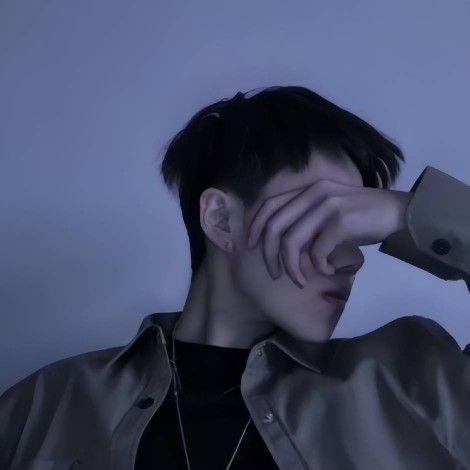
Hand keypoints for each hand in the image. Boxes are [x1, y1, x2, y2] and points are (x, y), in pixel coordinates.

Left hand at [246, 179, 411, 286]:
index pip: (269, 205)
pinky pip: (318, 251)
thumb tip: (284, 248)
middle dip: (270, 254)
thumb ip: (306, 222)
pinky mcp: (342, 221)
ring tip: (300, 281)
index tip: (252, 246)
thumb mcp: (329, 213)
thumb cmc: (362, 217)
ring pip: (293, 241)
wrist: (399, 213)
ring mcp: (328, 206)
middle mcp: (314, 193)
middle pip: (276, 226)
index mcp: (308, 190)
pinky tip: (329, 271)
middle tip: (274, 274)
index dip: (255, 226)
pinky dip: (319, 267)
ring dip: (292, 267)